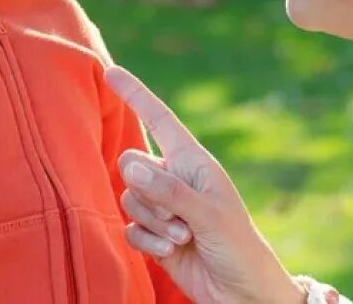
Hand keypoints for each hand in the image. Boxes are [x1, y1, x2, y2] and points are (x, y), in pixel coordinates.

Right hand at [106, 66, 305, 303]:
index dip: (135, 94)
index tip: (110, 71)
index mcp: (193, 161)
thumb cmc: (237, 246)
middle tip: (180, 218)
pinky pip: (130, 228)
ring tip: (184, 236)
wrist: (242, 292)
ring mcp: (162, 207)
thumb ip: (169, 190)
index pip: (159, 119)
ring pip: (128, 198)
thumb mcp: (209, 214)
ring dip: (153, 222)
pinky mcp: (154, 235)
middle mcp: (174, 178)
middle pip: (130, 164)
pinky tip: (171, 251)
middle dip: (149, 193)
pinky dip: (147, 241)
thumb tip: (129, 165)